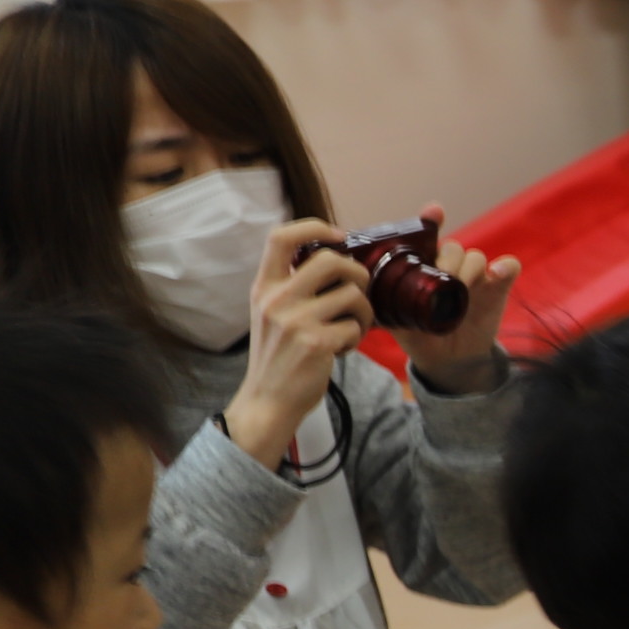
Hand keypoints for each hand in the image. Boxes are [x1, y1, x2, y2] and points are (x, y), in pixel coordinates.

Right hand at [219, 220, 367, 466]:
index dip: (314, 227)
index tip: (339, 236)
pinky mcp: (316, 343)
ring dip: (364, 311)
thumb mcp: (271, 314)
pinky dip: (357, 337)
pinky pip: (356, 326)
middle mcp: (276, 300)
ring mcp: (295, 321)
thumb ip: (293, 287)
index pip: (280, 237)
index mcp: (264, 288)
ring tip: (353, 327)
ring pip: (352, 295)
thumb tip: (336, 260)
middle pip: (331, 260)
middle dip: (357, 273)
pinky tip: (343, 348)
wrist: (267, 401)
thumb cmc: (278, 356)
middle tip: (359, 291)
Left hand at [392, 200, 516, 390]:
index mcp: (425, 269)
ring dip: (471, 268)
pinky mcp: (497, 288)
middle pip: (453, 247)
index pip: (429, 237)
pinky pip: (508, 267)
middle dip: (449, 260)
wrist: (450, 361)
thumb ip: (383, 309)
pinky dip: (505, 267)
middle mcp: (451, 268)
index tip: (435, 213)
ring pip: (476, 256)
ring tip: (465, 287)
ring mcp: (476, 277)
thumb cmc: (420, 338)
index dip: (431, 221)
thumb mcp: (397, 324)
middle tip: (445, 279)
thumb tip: (364, 297)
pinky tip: (497, 275)